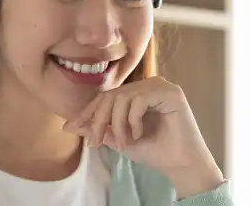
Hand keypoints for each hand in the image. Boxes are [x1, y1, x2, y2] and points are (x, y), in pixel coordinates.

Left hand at [62, 76, 223, 197]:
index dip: (88, 112)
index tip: (74, 129)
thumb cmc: (156, 152)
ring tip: (123, 143)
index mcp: (138, 93)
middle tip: (95, 143)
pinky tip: (138, 135)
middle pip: (111, 95)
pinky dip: (133, 120)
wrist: (181, 164)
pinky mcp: (171, 93)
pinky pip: (139, 100)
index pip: (106, 96)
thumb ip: (98, 130)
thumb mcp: (119, 140)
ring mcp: (161, 86)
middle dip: (98, 120)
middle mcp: (148, 85)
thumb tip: (69, 125)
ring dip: (116, 124)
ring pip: (123, 96)